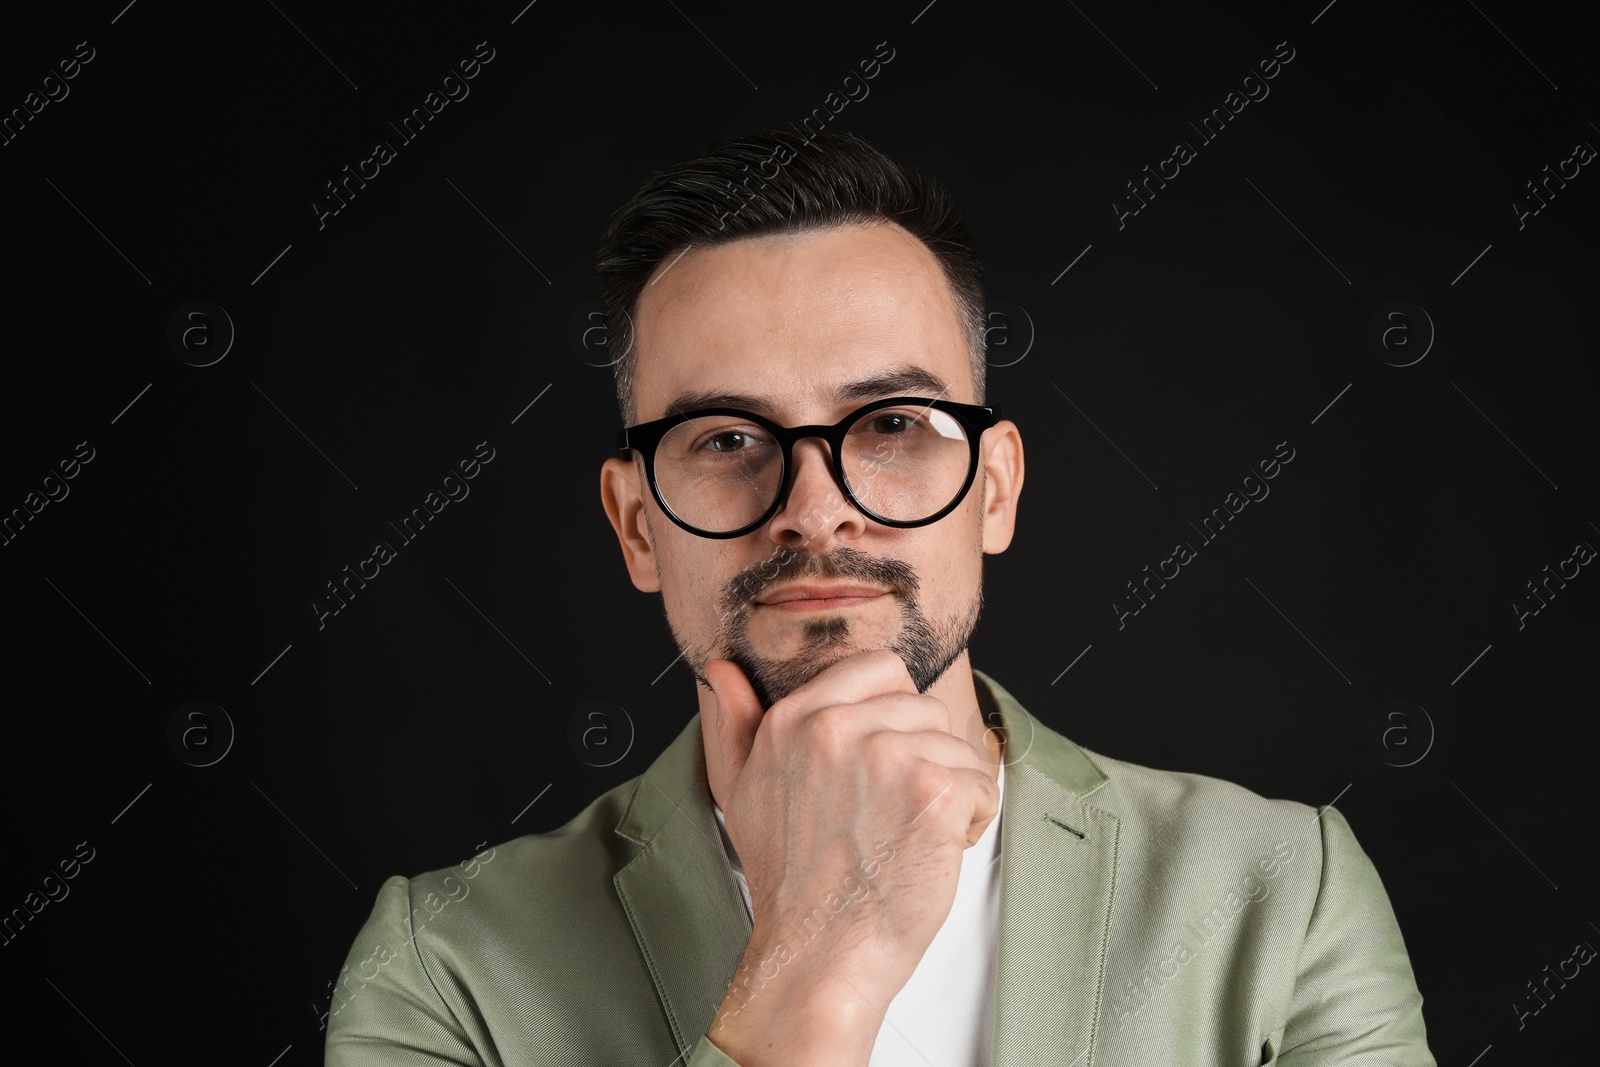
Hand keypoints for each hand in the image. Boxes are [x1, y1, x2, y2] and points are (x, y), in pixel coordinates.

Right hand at [701, 649, 999, 1065]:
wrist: (816, 954)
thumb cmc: (788, 883)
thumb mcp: (744, 792)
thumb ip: (736, 724)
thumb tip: (721, 670)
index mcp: (793, 719)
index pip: (880, 668)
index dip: (896, 715)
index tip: (885, 765)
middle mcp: (836, 728)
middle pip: (926, 708)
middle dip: (924, 758)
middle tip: (891, 815)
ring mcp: (887, 756)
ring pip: (958, 746)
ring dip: (949, 792)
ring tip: (908, 836)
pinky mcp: (932, 792)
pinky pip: (982, 783)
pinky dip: (972, 821)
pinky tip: (933, 851)